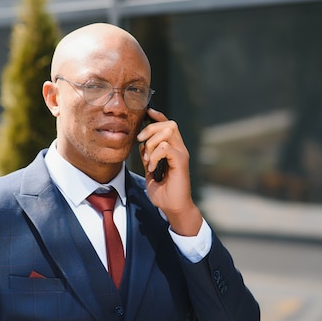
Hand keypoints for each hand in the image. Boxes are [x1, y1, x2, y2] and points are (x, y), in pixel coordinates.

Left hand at [137, 108, 201, 235]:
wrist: (173, 208)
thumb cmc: (164, 192)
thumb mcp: (151, 170)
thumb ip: (148, 156)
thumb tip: (141, 145)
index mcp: (173, 149)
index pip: (168, 124)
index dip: (158, 117)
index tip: (147, 113)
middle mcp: (180, 149)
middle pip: (169, 124)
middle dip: (151, 129)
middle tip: (140, 141)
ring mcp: (181, 155)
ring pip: (168, 132)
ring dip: (152, 144)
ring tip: (147, 159)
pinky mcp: (181, 162)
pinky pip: (166, 148)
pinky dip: (155, 156)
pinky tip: (152, 167)